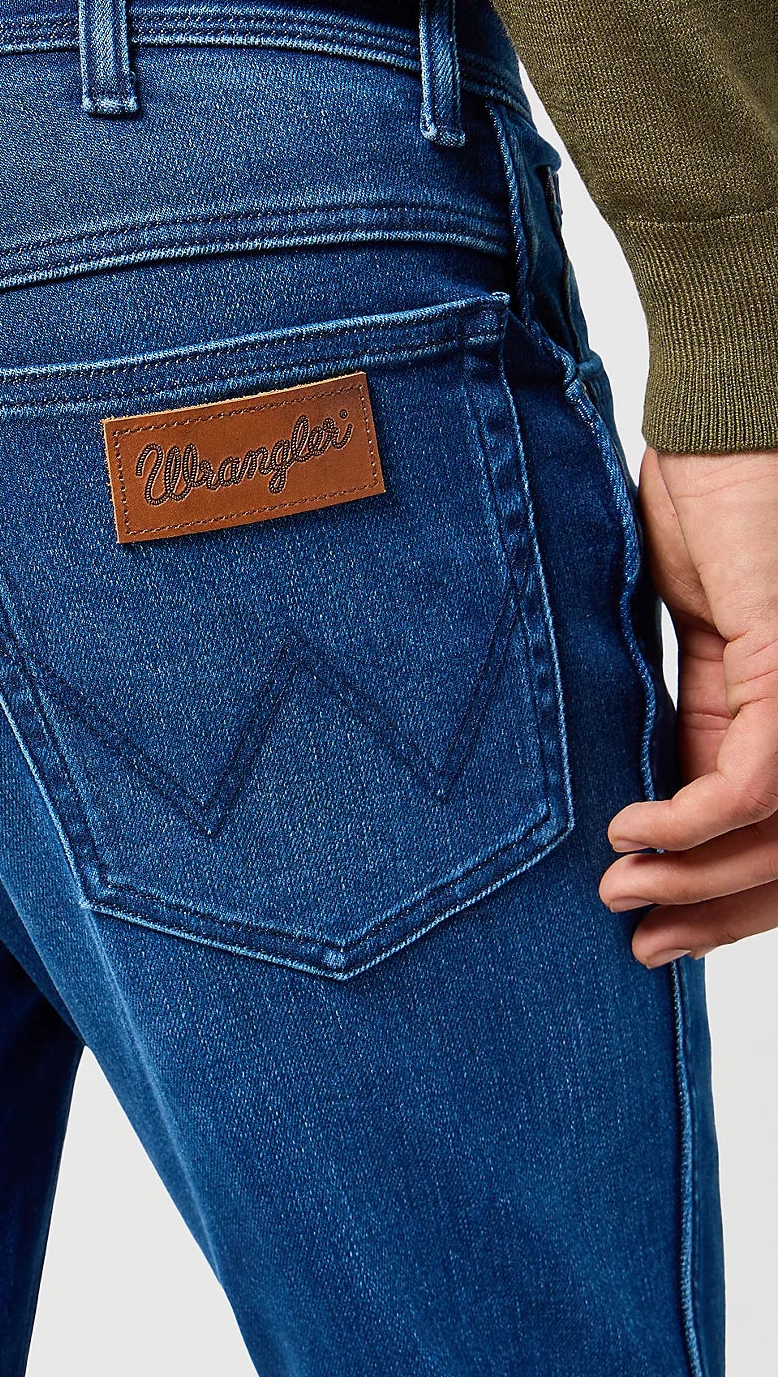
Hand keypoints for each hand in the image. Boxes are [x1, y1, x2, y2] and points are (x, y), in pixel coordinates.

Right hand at [598, 447, 777, 965]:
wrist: (723, 434)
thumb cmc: (711, 518)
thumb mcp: (696, 652)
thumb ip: (696, 729)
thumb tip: (660, 815)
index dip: (730, 904)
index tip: (660, 937)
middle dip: (717, 914)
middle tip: (641, 942)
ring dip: (696, 879)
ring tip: (621, 890)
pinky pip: (755, 782)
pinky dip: (690, 820)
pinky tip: (633, 829)